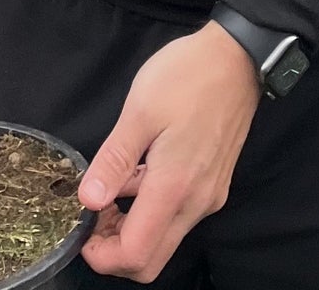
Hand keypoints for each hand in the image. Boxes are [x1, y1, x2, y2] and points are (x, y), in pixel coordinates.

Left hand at [76, 23, 261, 281]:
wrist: (237, 58)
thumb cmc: (186, 76)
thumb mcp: (139, 111)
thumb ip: (114, 160)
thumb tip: (88, 200)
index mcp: (174, 188)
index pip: (136, 254)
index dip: (102, 255)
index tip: (81, 226)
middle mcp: (196, 203)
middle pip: (151, 260)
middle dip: (115, 251)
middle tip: (92, 215)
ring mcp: (208, 196)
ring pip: (165, 239)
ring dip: (132, 229)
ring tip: (108, 190)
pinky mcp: (214, 184)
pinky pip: (178, 215)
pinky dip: (151, 210)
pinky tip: (136, 176)